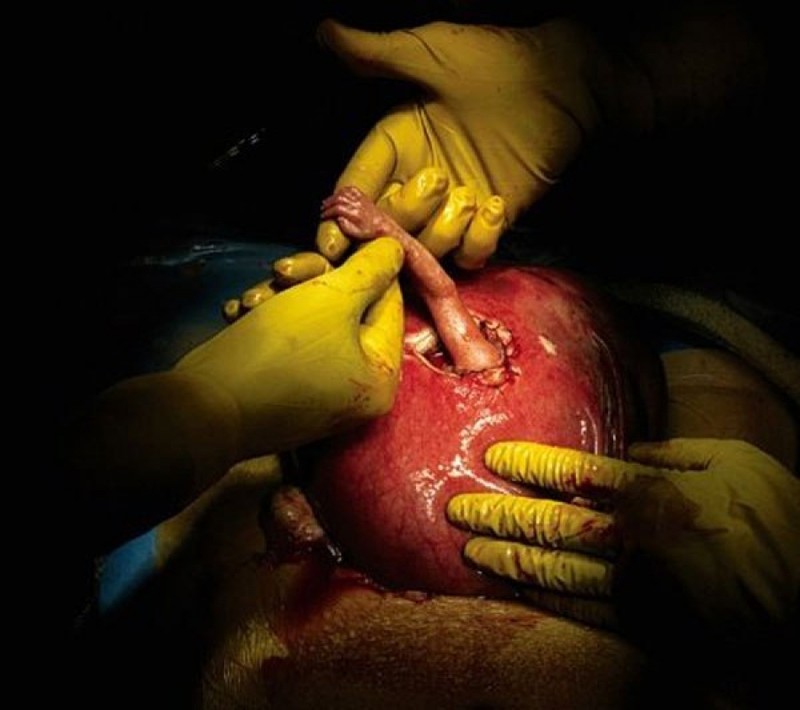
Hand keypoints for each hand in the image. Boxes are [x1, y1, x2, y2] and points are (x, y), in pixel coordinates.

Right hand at [178, 237, 403, 454]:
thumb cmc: (277, 351)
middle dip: (310, 282)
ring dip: (280, 298)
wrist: (204, 405)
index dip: (364, 263)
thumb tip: (395, 249)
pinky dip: (265, 320)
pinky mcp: (284, 388)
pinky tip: (239, 314)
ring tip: (250, 301)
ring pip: (312, 318)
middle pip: (347, 309)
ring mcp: (319, 390)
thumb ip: (372, 269)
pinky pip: (287, 341)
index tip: (336, 239)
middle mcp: (356, 388)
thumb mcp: (333, 297)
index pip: (388, 302)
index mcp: (381, 375)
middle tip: (280, 272)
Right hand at [314, 18, 625, 266]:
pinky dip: (478, 241)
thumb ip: (378, 53)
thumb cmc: (500, 63)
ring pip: (425, 247)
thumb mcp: (433, 53)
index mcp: (398, 142)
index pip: (358, 185)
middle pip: (387, 224)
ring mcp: (454, 204)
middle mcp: (419, 178)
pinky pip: (469, 255)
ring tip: (472, 194)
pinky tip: (495, 207)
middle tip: (436, 182)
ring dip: (444, 229)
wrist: (566, 84)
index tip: (332, 240)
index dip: (345, 214)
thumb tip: (325, 30)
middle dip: (405, 215)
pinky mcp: (488, 222)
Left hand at [447, 439, 799, 647]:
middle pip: (549, 522)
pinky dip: (541, 595)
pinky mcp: (642, 622)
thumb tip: (626, 450)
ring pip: (553, 567)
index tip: (494, 459)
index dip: (527, 465)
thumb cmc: (776, 521)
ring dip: (506, 556)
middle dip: (498, 513)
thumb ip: (674, 454)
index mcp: (655, 493)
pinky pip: (579, 607)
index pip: (574, 473)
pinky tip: (513, 587)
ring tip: (471, 548)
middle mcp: (634, 538)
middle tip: (458, 508)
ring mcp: (635, 584)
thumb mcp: (735, 465)